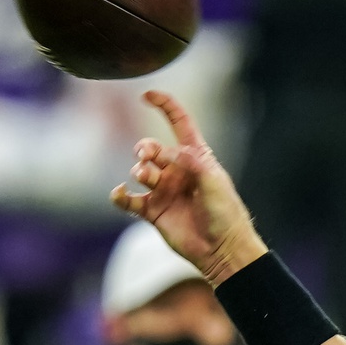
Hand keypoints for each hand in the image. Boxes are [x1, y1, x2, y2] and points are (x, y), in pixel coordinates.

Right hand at [112, 91, 267, 285]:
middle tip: (145, 156)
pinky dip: (120, 195)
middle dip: (145, 148)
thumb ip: (193, 164)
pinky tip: (120, 194)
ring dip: (139, 170)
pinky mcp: (153, 211)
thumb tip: (171, 152)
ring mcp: (164, 190)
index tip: (147, 95)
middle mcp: (177, 170)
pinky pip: (129, 200)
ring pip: (140, 171)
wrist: (222, 250)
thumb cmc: (225, 214)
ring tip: (144, 176)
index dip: (165, 106)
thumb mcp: (214, 183)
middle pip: (153, 148)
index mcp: (196, 157)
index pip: (180, 123)